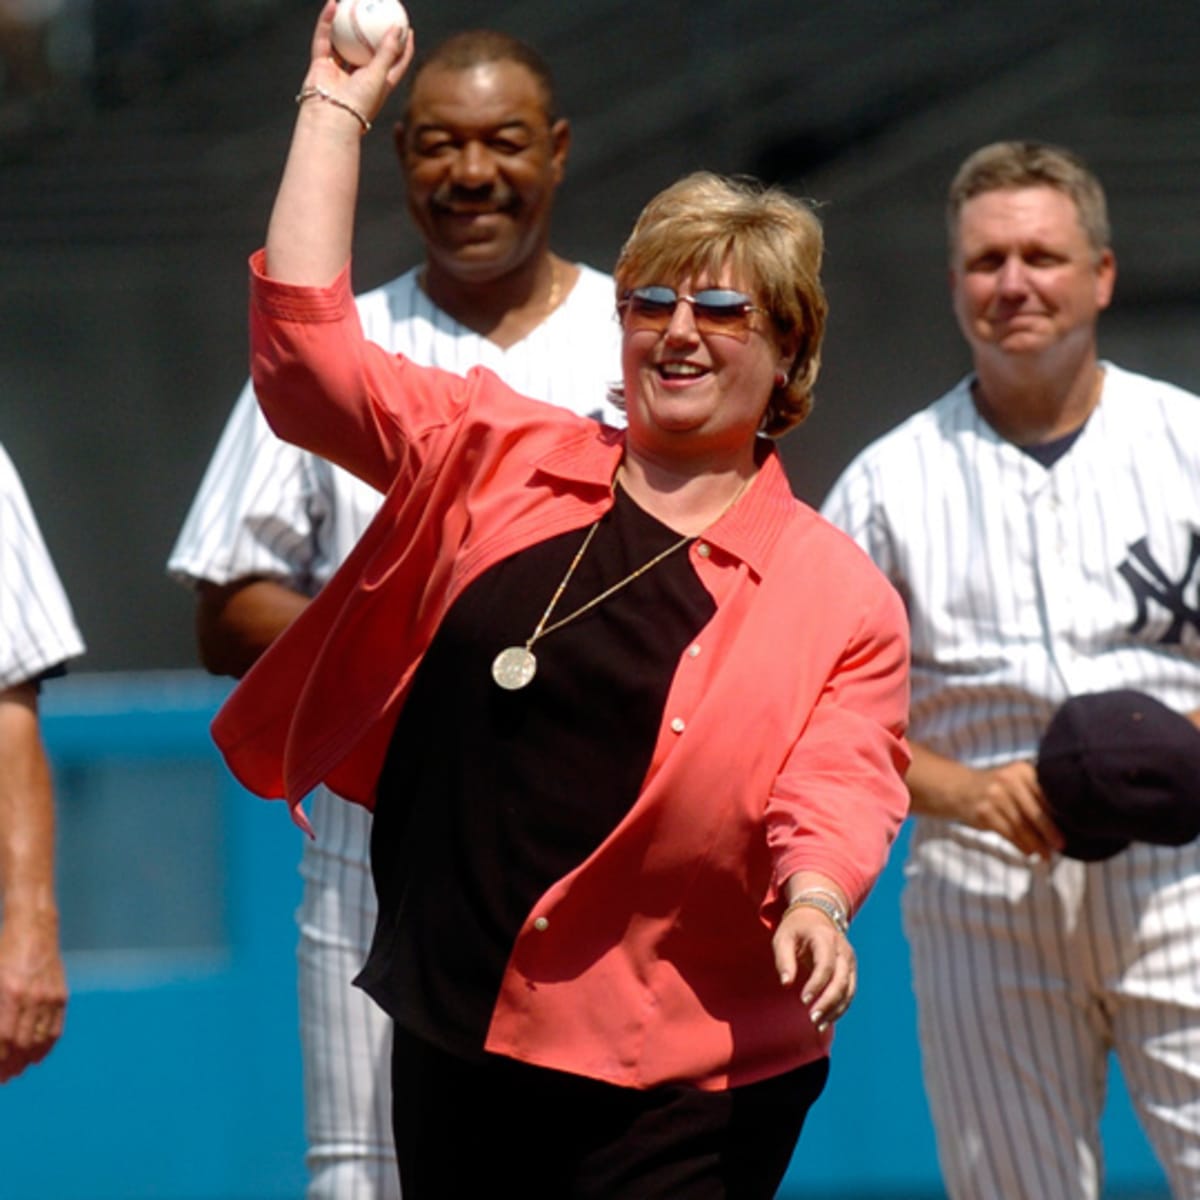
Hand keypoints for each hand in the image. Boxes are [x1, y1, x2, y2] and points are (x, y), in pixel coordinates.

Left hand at [0, 911, 66, 1083]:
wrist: (33, 930)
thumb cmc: (4, 956)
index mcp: (9, 992)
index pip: (2, 1039)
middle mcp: (31, 996)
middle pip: (20, 1044)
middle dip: (9, 1066)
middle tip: (3, 1078)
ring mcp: (49, 996)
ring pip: (39, 1040)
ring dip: (26, 1061)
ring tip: (16, 1071)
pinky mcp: (61, 995)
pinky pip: (55, 1029)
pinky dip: (45, 1047)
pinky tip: (35, 1056)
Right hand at [304, 0, 413, 128]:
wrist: (329, 118)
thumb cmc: (359, 103)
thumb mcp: (380, 76)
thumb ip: (388, 52)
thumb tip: (399, 29)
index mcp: (378, 86)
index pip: (394, 64)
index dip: (403, 48)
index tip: (407, 29)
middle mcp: (358, 79)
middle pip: (369, 50)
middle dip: (374, 31)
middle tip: (380, 10)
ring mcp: (339, 73)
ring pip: (344, 42)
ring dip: (347, 23)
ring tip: (353, 3)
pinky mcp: (321, 67)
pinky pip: (324, 39)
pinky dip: (327, 22)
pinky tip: (332, 4)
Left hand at [772, 903, 855, 1032]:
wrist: (816, 914)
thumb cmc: (795, 928)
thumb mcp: (783, 938)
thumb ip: (783, 959)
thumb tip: (786, 984)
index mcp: (825, 938)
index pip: (826, 965)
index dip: (816, 984)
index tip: (803, 1000)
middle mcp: (843, 950)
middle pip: (841, 980)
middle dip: (828, 1002)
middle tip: (811, 1018)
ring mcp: (850, 961)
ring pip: (848, 990)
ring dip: (835, 1009)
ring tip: (817, 1025)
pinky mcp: (850, 970)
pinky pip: (849, 992)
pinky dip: (840, 1008)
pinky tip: (826, 1020)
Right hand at [955, 759, 1062, 858]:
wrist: (959, 788)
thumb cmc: (998, 790)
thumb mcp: (1016, 781)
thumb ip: (1037, 794)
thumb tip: (1066, 823)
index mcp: (1022, 770)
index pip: (1046, 794)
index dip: (1060, 814)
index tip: (1073, 828)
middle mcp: (1008, 780)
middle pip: (1035, 812)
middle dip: (1050, 832)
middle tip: (1062, 846)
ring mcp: (994, 796)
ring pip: (1022, 826)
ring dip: (1036, 844)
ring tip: (1046, 855)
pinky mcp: (984, 812)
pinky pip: (1008, 833)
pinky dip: (1021, 845)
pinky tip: (1028, 852)